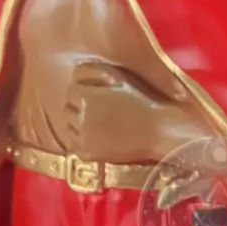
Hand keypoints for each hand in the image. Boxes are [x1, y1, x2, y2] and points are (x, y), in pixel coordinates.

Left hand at [64, 61, 215, 163]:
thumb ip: (95, 72)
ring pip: (70, 127)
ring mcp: (83, 137)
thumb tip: (76, 71)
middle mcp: (80, 116)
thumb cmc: (142, 102)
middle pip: (68, 109)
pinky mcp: (88, 154)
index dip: (85, 92)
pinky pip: (76, 146)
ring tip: (100, 124)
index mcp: (86, 96)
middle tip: (98, 111)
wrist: (158, 131)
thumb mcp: (119, 78)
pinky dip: (84, 141)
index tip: (96, 96)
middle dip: (79, 108)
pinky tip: (100, 138)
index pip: (72, 90)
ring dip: (79, 124)